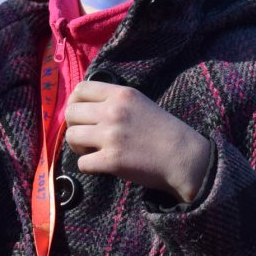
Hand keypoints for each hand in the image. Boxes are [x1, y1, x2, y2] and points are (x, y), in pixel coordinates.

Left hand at [63, 81, 211, 202]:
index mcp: (122, 95)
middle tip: (86, 137)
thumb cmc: (164, 132)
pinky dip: (88, 166)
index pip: (80, 89)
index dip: (75, 103)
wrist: (184, 157)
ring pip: (71, 137)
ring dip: (78, 147)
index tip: (81, 115)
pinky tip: (100, 165)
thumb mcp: (140, 103)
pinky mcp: (111, 160)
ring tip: (92, 151)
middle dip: (74, 126)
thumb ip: (115, 102)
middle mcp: (113, 112)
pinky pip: (81, 163)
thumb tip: (85, 108)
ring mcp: (111, 136)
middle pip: (71, 113)